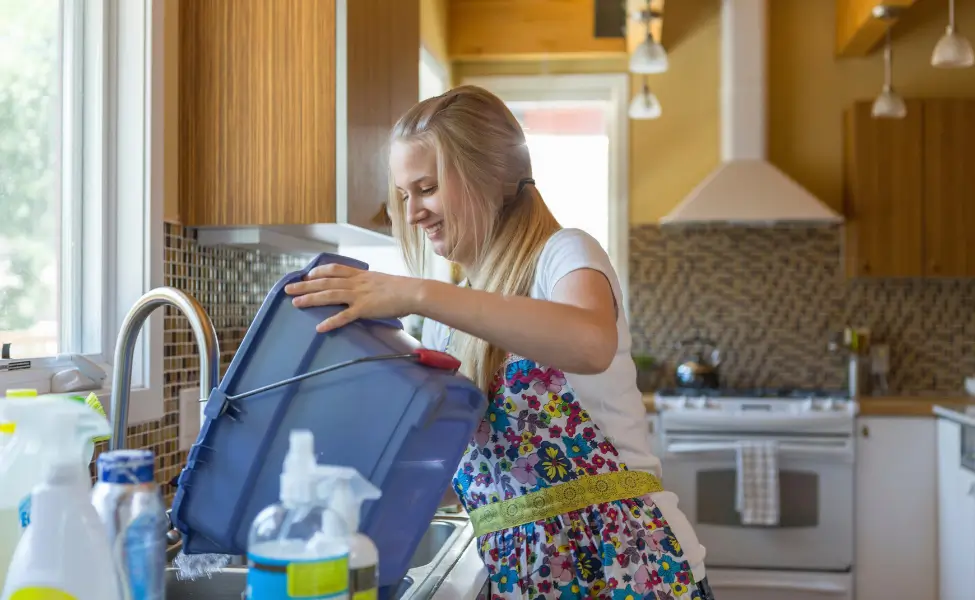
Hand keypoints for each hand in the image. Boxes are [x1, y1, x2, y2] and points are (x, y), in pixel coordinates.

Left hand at [284, 263, 424, 332]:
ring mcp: (359, 295)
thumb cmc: (401, 288)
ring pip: (329, 295)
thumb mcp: (381, 281)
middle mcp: (356, 282)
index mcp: (360, 275)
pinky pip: (344, 316)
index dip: (317, 272)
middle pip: (325, 282)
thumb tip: (364, 290)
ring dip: (311, 299)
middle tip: (288, 289)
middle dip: (304, 285)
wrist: (413, 292)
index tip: (305, 276)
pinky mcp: (364, 309)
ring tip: (295, 304)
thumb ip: (369, 285)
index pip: (333, 269)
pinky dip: (331, 322)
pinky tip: (319, 328)